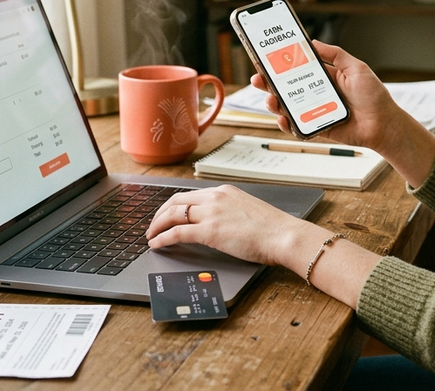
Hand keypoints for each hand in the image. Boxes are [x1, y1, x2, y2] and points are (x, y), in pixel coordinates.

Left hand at [146, 185, 316, 267]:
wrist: (283, 235)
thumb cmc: (272, 228)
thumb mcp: (247, 210)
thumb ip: (230, 211)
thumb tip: (219, 223)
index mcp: (224, 191)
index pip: (191, 195)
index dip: (174, 205)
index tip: (167, 214)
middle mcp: (215, 198)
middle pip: (176, 201)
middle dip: (160, 213)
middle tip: (153, 225)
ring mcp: (211, 213)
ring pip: (173, 215)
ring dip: (157, 225)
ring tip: (151, 236)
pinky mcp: (209, 231)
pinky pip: (177, 233)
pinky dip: (162, 238)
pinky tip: (157, 244)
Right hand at [250, 40, 410, 152]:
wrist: (384, 124)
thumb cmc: (374, 96)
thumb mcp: (356, 68)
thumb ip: (335, 54)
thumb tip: (313, 43)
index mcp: (324, 77)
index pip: (297, 68)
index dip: (281, 64)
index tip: (266, 58)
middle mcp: (317, 93)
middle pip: (287, 87)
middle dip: (269, 83)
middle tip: (258, 78)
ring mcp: (315, 111)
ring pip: (287, 106)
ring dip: (274, 102)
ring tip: (271, 98)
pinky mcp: (317, 127)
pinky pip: (297, 126)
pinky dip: (286, 123)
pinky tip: (282, 118)